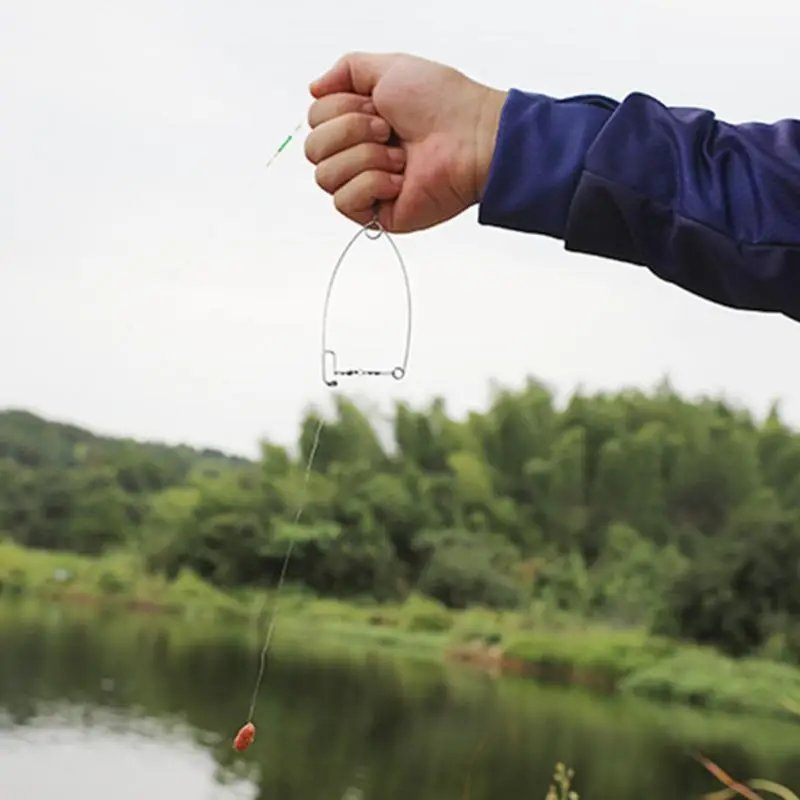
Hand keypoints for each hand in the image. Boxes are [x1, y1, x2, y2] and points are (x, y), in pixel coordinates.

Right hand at [304, 52, 506, 232]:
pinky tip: (400, 180)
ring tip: (400, 157)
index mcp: (358, 122)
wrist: (471, 139)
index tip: (379, 105)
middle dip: (350, 131)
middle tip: (388, 130)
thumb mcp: (388, 68)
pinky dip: (372, 184)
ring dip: (365, 157)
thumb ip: (346, 69)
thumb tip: (313, 88)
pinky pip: (344, 201)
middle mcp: (358, 154)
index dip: (341, 108)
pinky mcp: (377, 214)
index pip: (314, 119)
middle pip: (312, 148)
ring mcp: (366, 186)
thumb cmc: (442, 104)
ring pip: (325, 176)